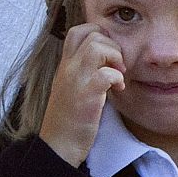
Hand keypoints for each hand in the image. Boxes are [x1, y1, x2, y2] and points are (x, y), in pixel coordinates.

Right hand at [39, 23, 124, 167]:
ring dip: (115, 57)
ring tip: (119, 74)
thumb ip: (82, 71)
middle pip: (92, 34)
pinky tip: (118, 89)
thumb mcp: (70, 87)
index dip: (98, 34)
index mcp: (64, 65)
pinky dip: (117, 78)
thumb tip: (106, 61)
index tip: (109, 53)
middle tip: (118, 64)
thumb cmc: (67, 119)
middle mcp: (68, 68)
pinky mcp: (87, 96)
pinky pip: (107, 74)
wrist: (58, 145)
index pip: (78, 31)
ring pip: (97, 47)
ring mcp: (76, 80)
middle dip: (112, 45)